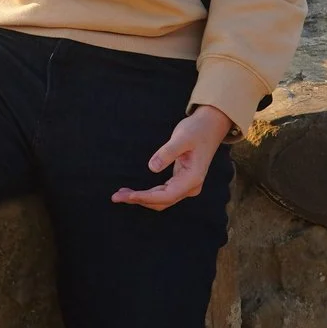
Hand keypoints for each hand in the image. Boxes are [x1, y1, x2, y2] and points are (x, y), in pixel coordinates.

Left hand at [112, 105, 229, 210]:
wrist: (211, 126)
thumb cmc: (197, 129)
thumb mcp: (182, 137)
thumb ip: (168, 152)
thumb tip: (152, 167)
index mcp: (193, 179)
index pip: (166, 195)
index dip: (146, 197)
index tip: (128, 196)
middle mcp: (190, 186)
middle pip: (162, 201)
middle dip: (139, 200)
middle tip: (115, 197)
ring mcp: (186, 185)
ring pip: (161, 199)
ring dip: (141, 198)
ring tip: (120, 194)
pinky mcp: (181, 181)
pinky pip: (163, 192)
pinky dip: (147, 193)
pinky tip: (133, 191)